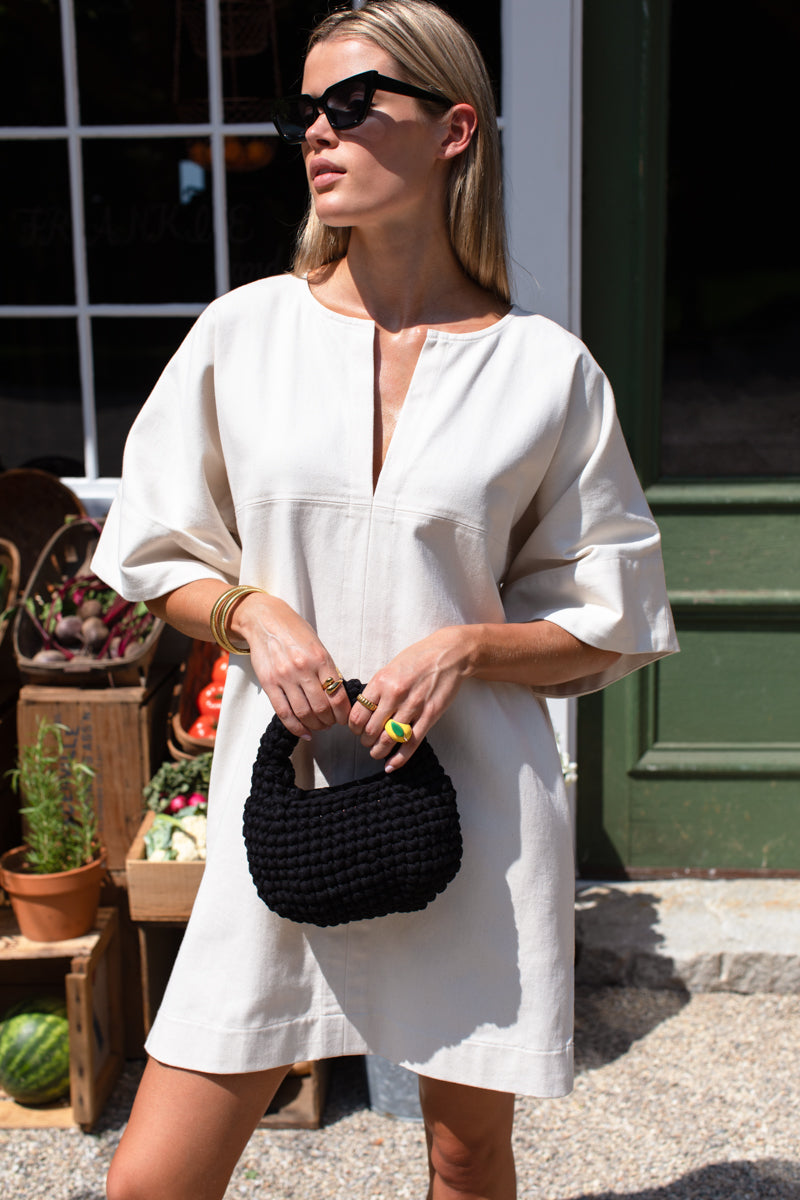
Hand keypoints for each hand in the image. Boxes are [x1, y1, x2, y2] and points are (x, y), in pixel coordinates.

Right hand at [231, 593, 349, 738]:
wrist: (265, 620)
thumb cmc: (295, 632)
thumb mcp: (318, 646)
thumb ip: (327, 669)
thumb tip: (338, 696)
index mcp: (320, 658)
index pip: (337, 695)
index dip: (344, 713)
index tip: (345, 719)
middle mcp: (303, 669)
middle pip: (322, 708)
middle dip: (330, 722)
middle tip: (332, 724)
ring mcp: (284, 677)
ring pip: (304, 713)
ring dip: (315, 725)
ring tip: (319, 726)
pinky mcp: (269, 683)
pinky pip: (284, 713)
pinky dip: (296, 727)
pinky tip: (304, 732)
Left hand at [348, 626, 471, 769]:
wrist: (449, 654)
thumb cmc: (419, 658)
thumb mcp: (391, 667)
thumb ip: (377, 688)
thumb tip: (364, 708)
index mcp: (382, 681)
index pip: (358, 713)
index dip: (353, 727)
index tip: (356, 729)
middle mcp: (395, 695)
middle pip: (371, 729)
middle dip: (365, 740)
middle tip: (367, 741)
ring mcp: (414, 706)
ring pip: (389, 739)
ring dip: (378, 750)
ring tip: (376, 752)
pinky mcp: (430, 715)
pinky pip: (411, 743)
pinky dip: (399, 758)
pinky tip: (391, 765)